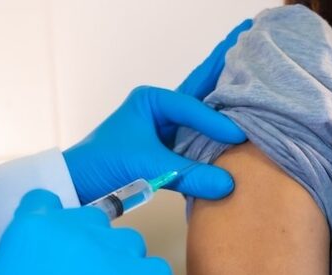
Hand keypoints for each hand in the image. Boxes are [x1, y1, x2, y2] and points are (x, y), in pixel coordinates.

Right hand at [0, 190, 172, 274]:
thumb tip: (4, 258)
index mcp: (35, 227)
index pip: (49, 204)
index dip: (51, 230)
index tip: (53, 252)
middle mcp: (79, 232)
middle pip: (95, 223)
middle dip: (87, 248)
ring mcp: (116, 260)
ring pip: (130, 246)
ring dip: (120, 267)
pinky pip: (158, 274)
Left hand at [62, 19, 252, 202]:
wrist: (81, 184)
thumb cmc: (103, 164)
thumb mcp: (147, 165)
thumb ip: (188, 174)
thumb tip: (227, 183)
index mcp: (152, 101)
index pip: (191, 105)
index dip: (215, 120)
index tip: (236, 135)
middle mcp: (162, 108)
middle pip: (201, 84)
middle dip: (224, 63)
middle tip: (248, 34)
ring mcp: (168, 125)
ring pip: (204, 103)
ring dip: (226, 87)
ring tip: (250, 66)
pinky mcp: (172, 145)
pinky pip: (204, 131)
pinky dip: (222, 121)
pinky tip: (239, 112)